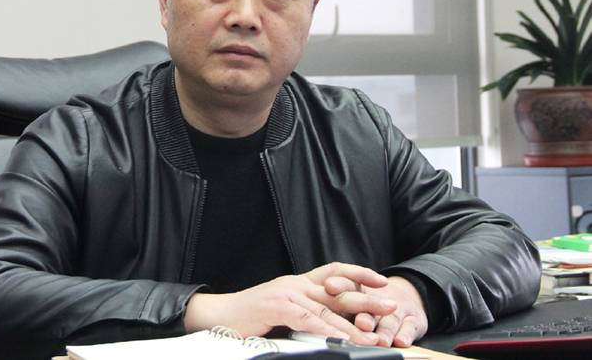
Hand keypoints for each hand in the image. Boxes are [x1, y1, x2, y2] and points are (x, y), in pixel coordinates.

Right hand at [184, 262, 394, 342]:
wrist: (219, 315)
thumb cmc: (251, 317)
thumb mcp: (284, 310)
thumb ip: (307, 313)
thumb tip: (334, 324)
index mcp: (299, 282)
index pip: (335, 271)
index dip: (359, 274)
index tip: (381, 281)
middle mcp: (296, 284)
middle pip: (338, 289)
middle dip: (367, 298)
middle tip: (391, 305)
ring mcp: (286, 294)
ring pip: (327, 309)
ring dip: (353, 324)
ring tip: (373, 335)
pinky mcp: (276, 307)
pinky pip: (307, 320)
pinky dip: (326, 331)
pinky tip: (340, 339)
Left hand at [325, 275, 427, 346]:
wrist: (403, 300)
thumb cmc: (368, 303)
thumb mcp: (353, 298)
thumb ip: (333, 304)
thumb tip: (307, 315)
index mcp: (358, 289)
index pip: (348, 282)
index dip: (339, 283)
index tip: (329, 285)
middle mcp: (377, 297)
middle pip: (369, 301)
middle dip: (363, 307)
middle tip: (358, 320)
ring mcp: (396, 308)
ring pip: (389, 318)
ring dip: (384, 329)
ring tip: (379, 339)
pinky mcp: (413, 319)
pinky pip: (410, 327)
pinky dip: (406, 334)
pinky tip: (401, 341)